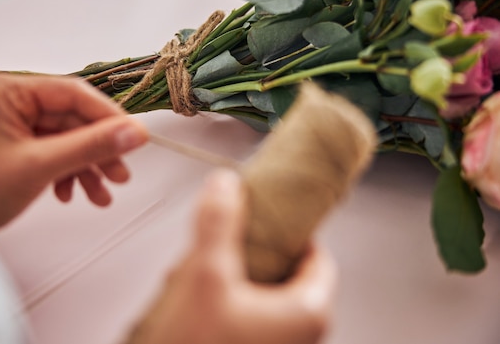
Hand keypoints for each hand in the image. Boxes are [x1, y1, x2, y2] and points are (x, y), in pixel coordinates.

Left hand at [0, 74, 147, 231]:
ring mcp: (17, 124)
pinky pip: (55, 153)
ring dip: (87, 167)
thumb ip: (91, 146)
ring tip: (102, 197)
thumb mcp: (41, 166)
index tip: (135, 138)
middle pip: (73, 120)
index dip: (108, 116)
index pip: (73, 94)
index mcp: (11, 91)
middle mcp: (14, 101)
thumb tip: (138, 133)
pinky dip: (68, 174)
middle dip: (98, 152)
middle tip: (121, 177)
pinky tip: (70, 196)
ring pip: (68, 140)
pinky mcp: (19, 146)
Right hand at [127, 169, 336, 343]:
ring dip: (233, 280)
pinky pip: (248, 318)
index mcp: (308, 311)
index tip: (274, 217)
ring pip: (263, 296)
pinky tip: (196, 305)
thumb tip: (226, 185)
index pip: (318, 257)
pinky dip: (226, 304)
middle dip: (252, 255)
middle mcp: (301, 335)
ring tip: (202, 278)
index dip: (293, 232)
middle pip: (287, 274)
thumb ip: (218, 224)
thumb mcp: (207, 276)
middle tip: (227, 246)